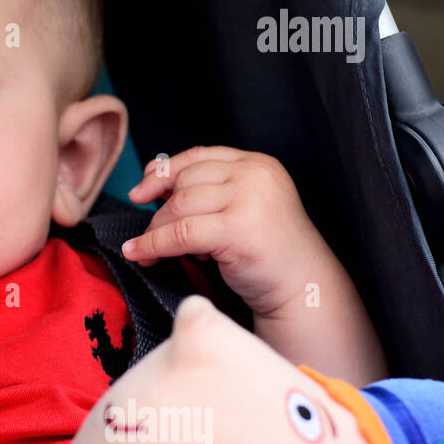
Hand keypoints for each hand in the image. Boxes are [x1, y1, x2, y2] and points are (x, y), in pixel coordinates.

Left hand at [121, 146, 333, 318]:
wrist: (303, 287)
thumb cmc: (265, 250)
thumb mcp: (238, 207)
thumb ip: (204, 188)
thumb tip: (151, 175)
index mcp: (257, 164)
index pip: (199, 156)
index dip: (163, 172)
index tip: (140, 190)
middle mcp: (255, 175)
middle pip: (185, 181)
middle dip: (159, 209)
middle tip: (147, 234)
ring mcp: (249, 200)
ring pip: (179, 207)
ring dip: (155, 230)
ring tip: (147, 250)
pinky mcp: (239, 229)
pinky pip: (181, 234)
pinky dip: (155, 245)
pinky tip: (141, 255)